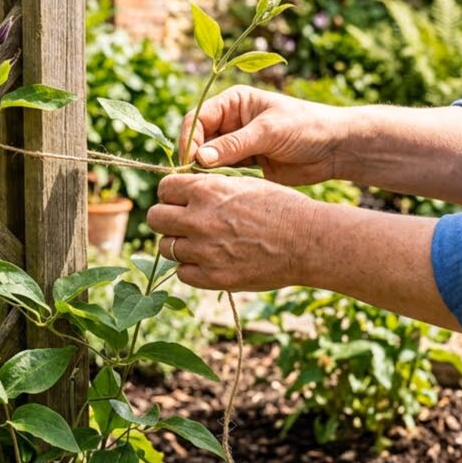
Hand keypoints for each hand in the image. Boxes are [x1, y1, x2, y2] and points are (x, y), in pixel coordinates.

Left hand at [147, 174, 315, 291]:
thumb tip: (185, 192)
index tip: (180, 201)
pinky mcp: (213, 278)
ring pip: (165, 247)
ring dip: (179, 245)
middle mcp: (199, 219)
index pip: (164, 188)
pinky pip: (182, 273)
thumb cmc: (280, 208)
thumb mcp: (243, 184)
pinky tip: (208, 262)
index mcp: (206, 191)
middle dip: (166, 219)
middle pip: (155, 218)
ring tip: (200, 244)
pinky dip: (190, 268)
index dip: (171, 195)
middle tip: (182, 224)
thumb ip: (210, 188)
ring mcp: (204, 251)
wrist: (306, 241)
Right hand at [180, 86, 347, 186]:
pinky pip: (224, 175)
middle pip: (199, 141)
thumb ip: (234, 144)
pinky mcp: (246, 166)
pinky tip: (224, 193)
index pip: (197, 119)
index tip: (192, 161)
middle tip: (195, 180)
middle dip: (195, 159)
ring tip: (211, 188)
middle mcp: (231, 122)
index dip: (190, 140)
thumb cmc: (306, 127)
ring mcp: (237, 145)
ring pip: (209, 161)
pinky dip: (221, 183)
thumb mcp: (269, 132)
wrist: (335, 149)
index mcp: (233, 103)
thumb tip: (200, 158)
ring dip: (208, 174)